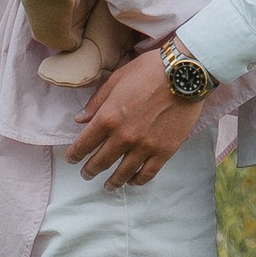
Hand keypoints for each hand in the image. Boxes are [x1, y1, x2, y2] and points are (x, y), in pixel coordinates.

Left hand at [68, 45, 205, 187]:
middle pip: (101, 162)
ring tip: (108, 185)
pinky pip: (147, 174)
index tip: (71, 159)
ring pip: (123, 173)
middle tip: (86, 174)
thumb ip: (97, 101)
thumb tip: (80, 119)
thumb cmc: (148, 71)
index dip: (74, 154)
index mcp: (108, 118)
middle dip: (90, 170)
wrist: (183, 74)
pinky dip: (137, 181)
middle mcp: (124, 137)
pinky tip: (132, 181)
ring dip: (112, 182)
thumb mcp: (116, 79)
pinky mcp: (164, 151)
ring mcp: (145, 147)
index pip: (84, 144)